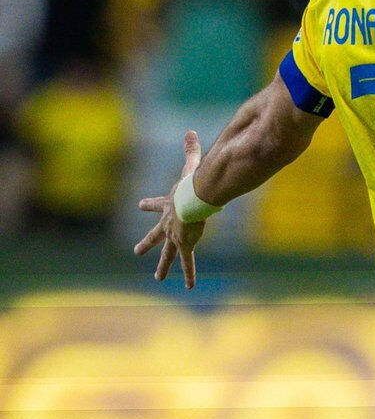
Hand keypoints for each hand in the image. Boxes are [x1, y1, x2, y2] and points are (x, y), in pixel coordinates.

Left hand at [133, 130, 207, 288]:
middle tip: (137, 250)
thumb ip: (191, 150)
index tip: (140, 205)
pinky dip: (187, 275)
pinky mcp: (185, 244)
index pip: (155, 205)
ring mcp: (175, 236)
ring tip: (157, 278)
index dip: (149, 205)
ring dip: (162, 266)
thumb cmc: (192, 184)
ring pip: (167, 254)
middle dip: (146, 243)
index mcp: (167, 206)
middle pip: (155, 235)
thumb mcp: (191, 166)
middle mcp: (167, 223)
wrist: (192, 199)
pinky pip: (186, 263)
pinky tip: (187, 287)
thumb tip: (189, 131)